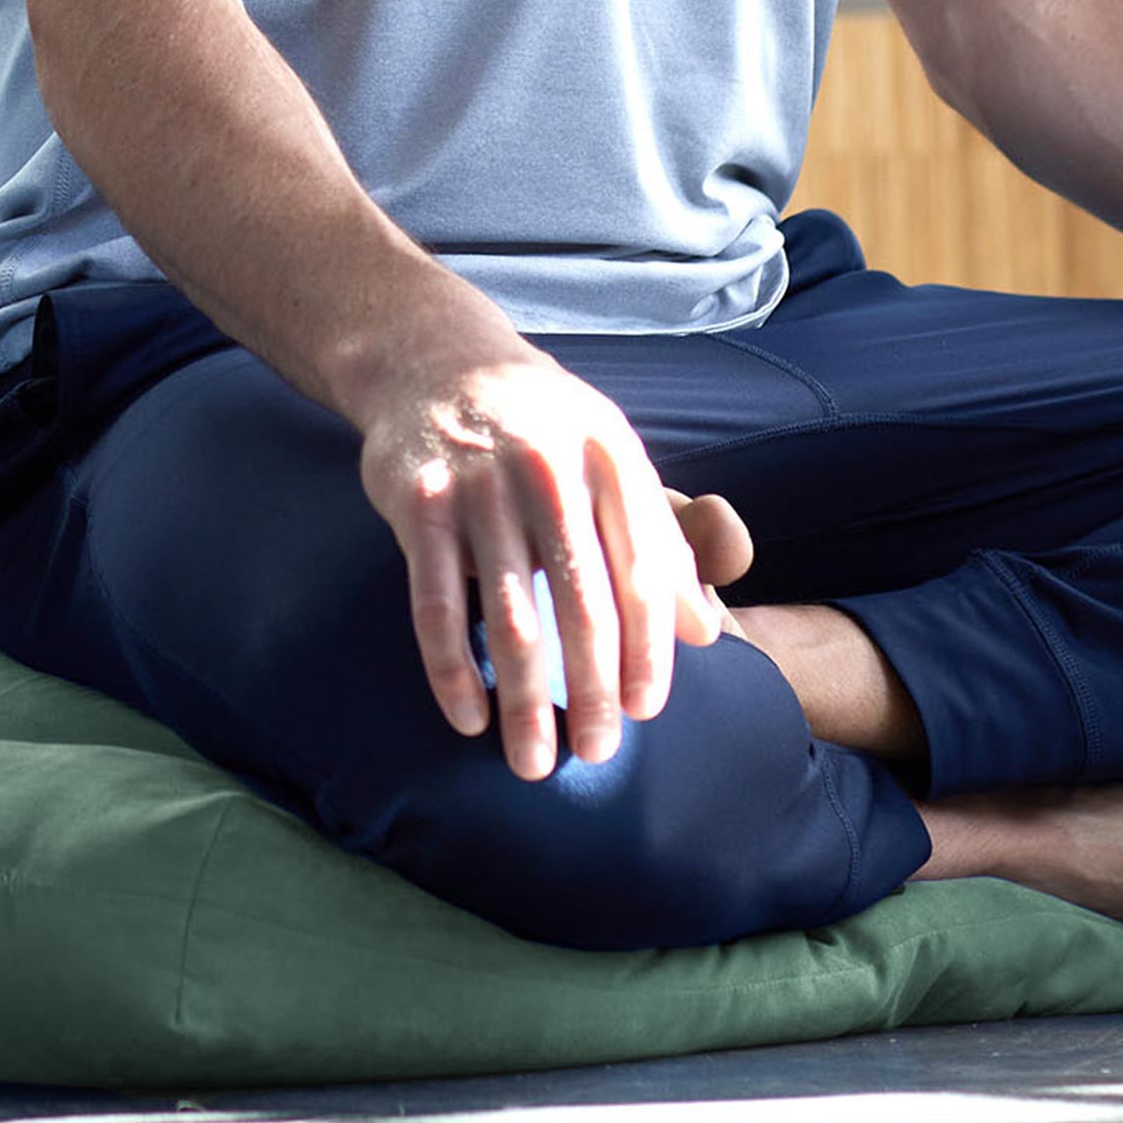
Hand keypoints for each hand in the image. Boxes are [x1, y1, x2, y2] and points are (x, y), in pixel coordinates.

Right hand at [355, 350, 733, 778]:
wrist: (435, 360)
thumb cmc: (540, 425)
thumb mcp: (610, 458)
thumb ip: (660, 539)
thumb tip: (703, 634)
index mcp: (609, 456)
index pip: (644, 572)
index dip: (648, 651)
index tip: (643, 710)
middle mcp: (548, 467)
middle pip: (582, 605)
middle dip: (590, 692)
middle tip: (596, 755)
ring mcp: (479, 485)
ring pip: (509, 618)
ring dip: (522, 702)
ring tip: (534, 762)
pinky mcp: (418, 503)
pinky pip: (436, 606)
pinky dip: (452, 671)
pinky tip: (467, 718)